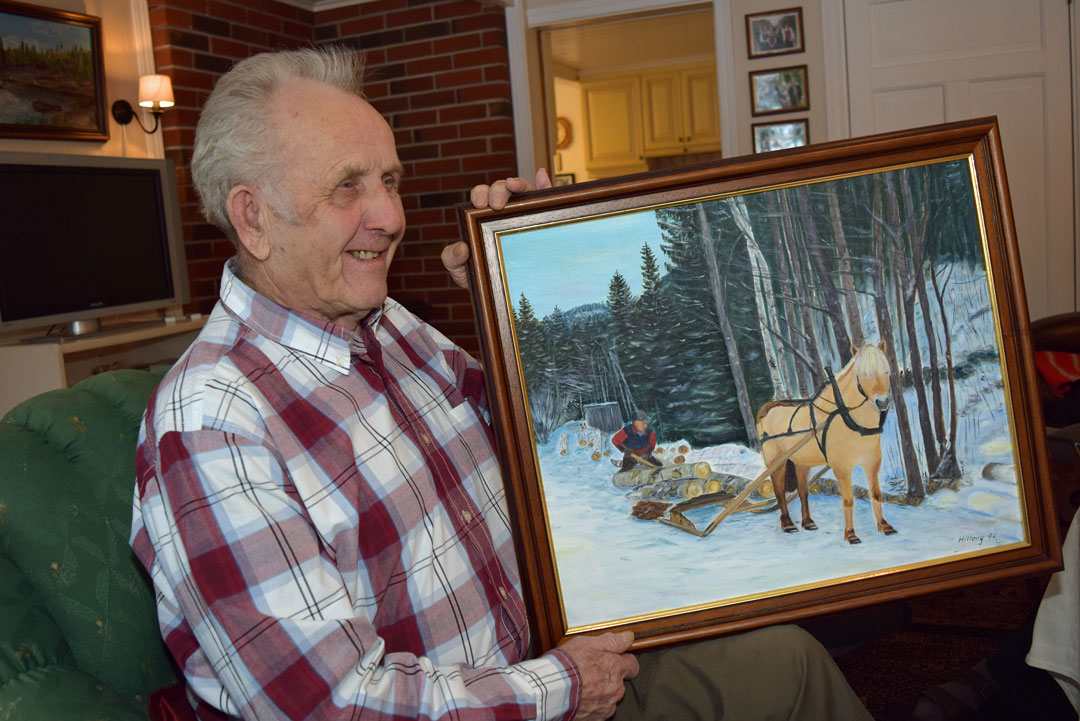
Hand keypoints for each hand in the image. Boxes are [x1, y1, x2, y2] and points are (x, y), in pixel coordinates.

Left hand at [443, 169, 552, 287]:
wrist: (500, 290)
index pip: (482, 195)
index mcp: (483, 215)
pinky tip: (542, 175)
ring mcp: (524, 214)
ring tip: (514, 185)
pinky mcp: (541, 222)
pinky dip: (545, 184)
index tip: (479, 205)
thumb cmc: (480, 275)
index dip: (480, 193)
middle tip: (495, 206)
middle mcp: (504, 210)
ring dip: (518, 183)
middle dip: (497, 190)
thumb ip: (451, 258)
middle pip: (502, 188)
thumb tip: (462, 247)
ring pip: (523, 190)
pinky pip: (545, 201)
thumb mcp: (459, 269)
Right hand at [558, 631, 637, 720]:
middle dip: (608, 678)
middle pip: (620, 682)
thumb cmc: (566, 666)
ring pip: (609, 697)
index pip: (632, 665)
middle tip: (589, 672)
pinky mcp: (596, 718)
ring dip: (600, 693)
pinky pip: (599, 710)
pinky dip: (591, 705)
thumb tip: (628, 637)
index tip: (612, 660)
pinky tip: (579, 698)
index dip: (623, 661)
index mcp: (615, 668)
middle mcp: (616, 689)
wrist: (549, 691)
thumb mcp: (587, 643)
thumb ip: (611, 641)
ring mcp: (607, 706)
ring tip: (581, 686)